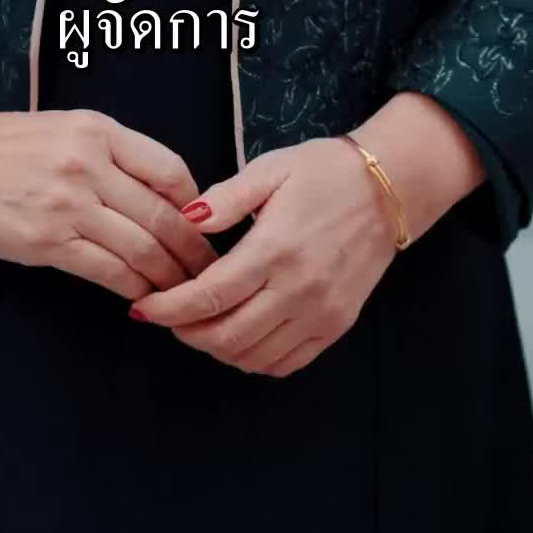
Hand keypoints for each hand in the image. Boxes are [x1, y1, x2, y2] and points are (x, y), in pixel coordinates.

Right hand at [0, 105, 219, 298]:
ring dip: (170, 278)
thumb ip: (109, 155)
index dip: (195, 205)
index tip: (202, 226)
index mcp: (98, 130)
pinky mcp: (47, 242)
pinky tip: (142, 298)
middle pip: (163, 216)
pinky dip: (133, 288)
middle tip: (212, 274)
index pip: (170, 169)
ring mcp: (68, 204)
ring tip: (185, 295)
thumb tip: (157, 197)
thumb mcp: (63, 130)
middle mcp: (89, 163)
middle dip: (194, 252)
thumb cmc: (1, 145)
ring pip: (142, 249)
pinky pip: (107, 272)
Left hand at [126, 136, 398, 376]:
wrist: (388, 189)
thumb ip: (225, 198)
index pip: (209, 296)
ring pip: (253, 357)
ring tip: (198, 324)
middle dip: (185, 332)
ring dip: (216, 349)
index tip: (143, 307)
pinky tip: (238, 337)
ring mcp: (321, 314)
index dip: (169, 308)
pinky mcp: (336, 326)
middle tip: (166, 316)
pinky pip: (285, 363)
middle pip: (226, 336)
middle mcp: (298, 290)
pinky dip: (253, 360)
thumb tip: (185, 220)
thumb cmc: (324, 171)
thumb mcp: (270, 169)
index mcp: (275, 248)